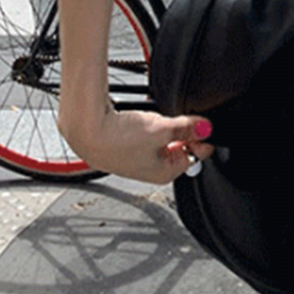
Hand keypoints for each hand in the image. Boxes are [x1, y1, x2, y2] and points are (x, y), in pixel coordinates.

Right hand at [61, 108, 214, 183]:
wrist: (87, 130)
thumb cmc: (118, 139)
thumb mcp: (163, 129)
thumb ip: (188, 128)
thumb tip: (206, 127)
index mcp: (166, 173)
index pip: (196, 155)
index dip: (201, 137)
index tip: (203, 124)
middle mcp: (154, 170)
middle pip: (181, 147)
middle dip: (181, 131)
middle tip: (175, 121)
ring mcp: (141, 159)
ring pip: (165, 139)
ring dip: (166, 127)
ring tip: (153, 121)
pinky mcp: (130, 147)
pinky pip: (151, 135)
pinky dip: (151, 125)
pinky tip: (143, 120)